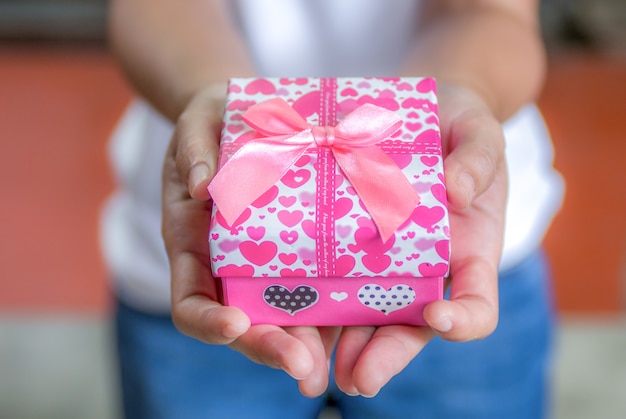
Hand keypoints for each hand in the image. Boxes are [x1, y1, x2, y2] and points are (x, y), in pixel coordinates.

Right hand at [162, 84, 337, 396]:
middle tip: (303, 370)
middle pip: (241, 325)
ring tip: (328, 370)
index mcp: (193, 244)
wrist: (244, 118)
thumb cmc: (212, 122)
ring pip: (281, 318)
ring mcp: (264, 266)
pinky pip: (313, 288)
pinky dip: (331, 313)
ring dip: (304, 346)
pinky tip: (362, 326)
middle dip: (269, 348)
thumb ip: (192, 149)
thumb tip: (199, 186)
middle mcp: (227, 266)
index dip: (207, 322)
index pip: (190, 301)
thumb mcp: (197, 125)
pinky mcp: (299, 255)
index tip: (236, 325)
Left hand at [333, 84, 505, 396]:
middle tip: (358, 379)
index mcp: (467, 252)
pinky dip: (311, 302)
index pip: (476, 303)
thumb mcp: (478, 131)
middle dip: (384, 355)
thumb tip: (457, 191)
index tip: (438, 317)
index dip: (463, 320)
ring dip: (340, 345)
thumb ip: (478, 156)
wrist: (419, 113)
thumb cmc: (458, 125)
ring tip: (311, 367)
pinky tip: (284, 315)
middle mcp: (424, 269)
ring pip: (364, 315)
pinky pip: (329, 278)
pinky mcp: (345, 245)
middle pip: (410, 326)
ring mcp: (383, 261)